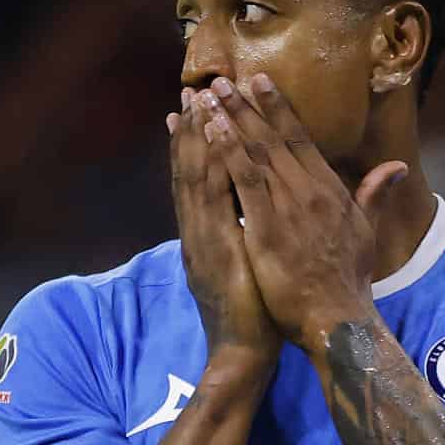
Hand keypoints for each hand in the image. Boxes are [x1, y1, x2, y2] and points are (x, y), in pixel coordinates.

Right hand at [168, 88, 279, 364]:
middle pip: (190, 172)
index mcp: (207, 235)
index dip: (195, 146)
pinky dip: (208, 166)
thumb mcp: (247, 268)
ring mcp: (202, 239)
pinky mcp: (214, 248)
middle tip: (191, 92)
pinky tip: (213, 139)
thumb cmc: (253, 313)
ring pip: (194, 178)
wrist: (242, 352)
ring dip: (195, 139)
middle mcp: (199, 232)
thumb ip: (245, 238)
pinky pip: (210, 199)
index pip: (198, 181)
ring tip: (196, 103)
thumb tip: (251, 216)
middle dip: (191, 131)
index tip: (194, 111)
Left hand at [201, 75, 408, 351]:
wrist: (336, 318)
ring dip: (230, 120)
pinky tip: (210, 131)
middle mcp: (308, 191)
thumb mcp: (367, 231)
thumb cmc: (349, 280)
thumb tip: (396, 167)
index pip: (300, 138)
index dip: (278, 108)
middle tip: (221, 79)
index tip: (259, 81)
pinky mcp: (266, 228)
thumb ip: (375, 194)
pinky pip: (243, 182)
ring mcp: (287, 207)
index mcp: (328, 190)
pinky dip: (226, 152)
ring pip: (255, 152)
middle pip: (272, 138)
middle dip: (245, 106)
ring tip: (208, 95)